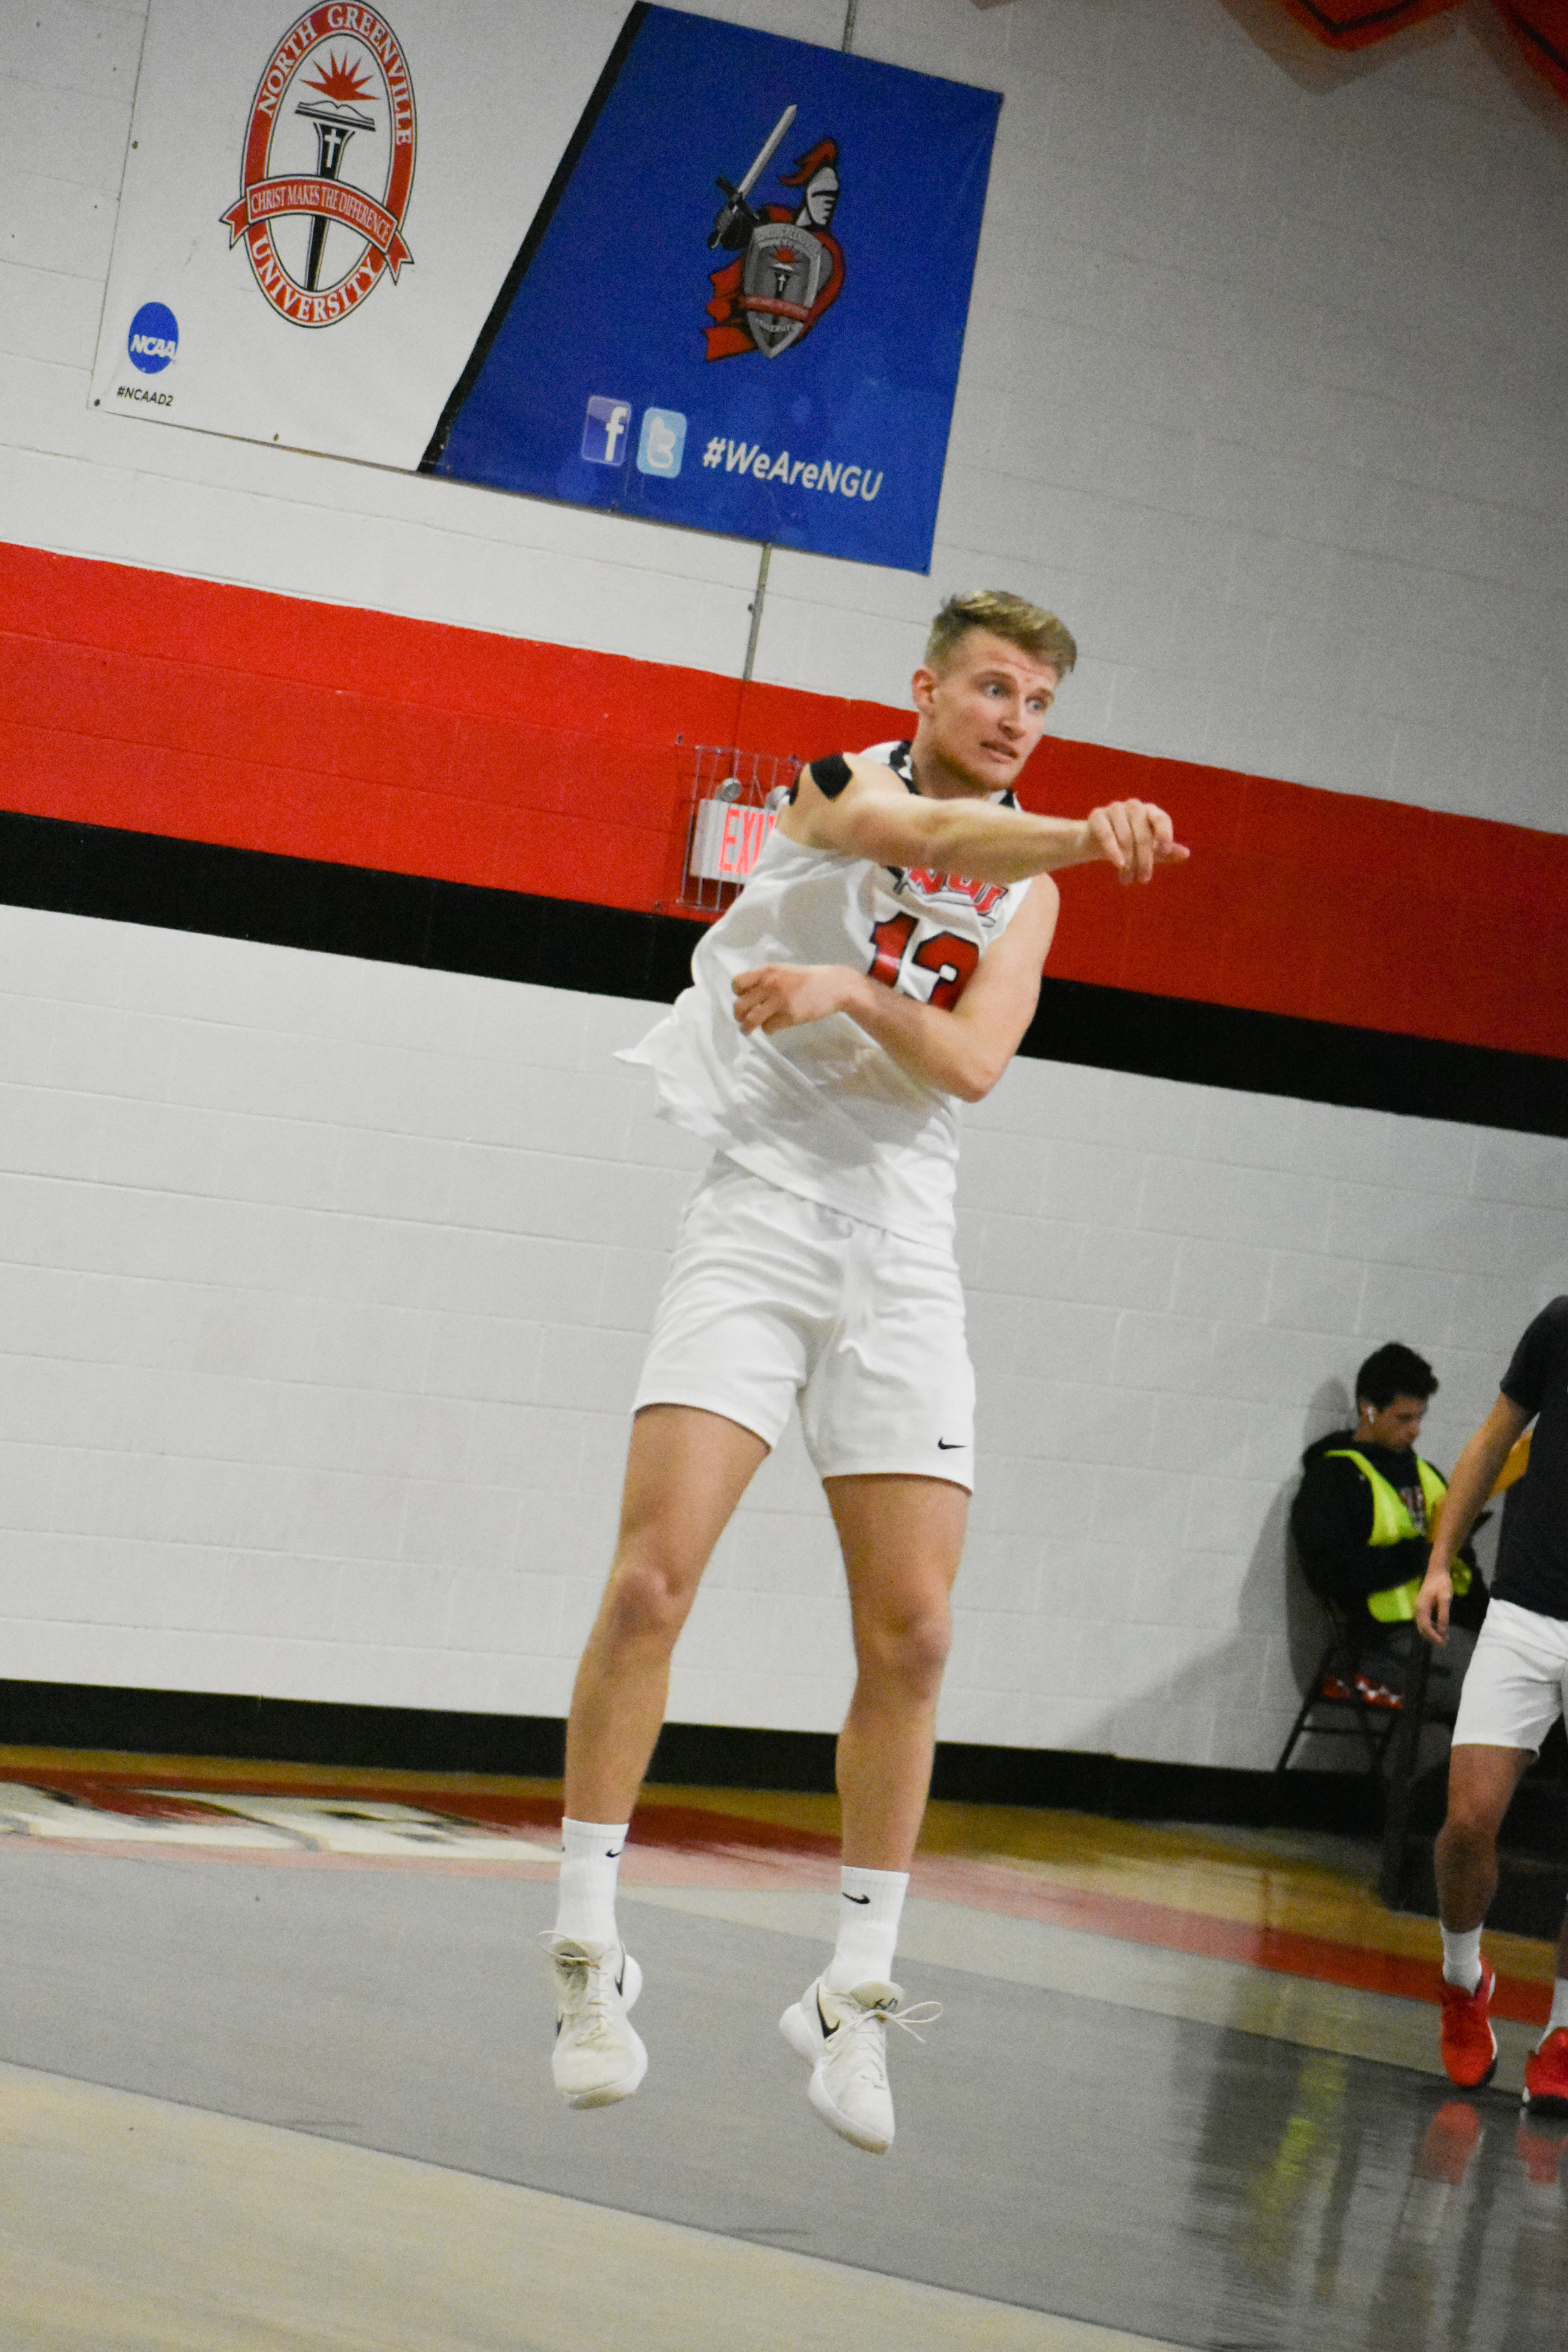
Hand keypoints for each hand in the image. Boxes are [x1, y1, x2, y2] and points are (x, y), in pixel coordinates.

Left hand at [732, 963, 850, 1034]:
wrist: (833, 986)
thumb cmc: (807, 979)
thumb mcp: (783, 971)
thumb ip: (765, 979)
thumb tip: (746, 995)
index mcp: (767, 971)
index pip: (737, 983)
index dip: (738, 994)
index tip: (745, 999)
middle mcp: (770, 984)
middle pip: (740, 1005)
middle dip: (738, 1015)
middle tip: (742, 1019)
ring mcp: (780, 1000)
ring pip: (751, 1019)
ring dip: (746, 1028)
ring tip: (746, 1030)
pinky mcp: (789, 1015)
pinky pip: (768, 1027)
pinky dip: (768, 1029)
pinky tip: (774, 1026)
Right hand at [1087, 801, 1189, 884]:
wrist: (1096, 840)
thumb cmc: (1130, 844)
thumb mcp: (1150, 849)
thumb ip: (1167, 851)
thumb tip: (1186, 854)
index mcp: (1150, 811)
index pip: (1161, 819)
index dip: (1164, 833)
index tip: (1165, 850)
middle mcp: (1134, 806)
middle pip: (1143, 834)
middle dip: (1145, 859)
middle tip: (1144, 879)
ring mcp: (1115, 808)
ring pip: (1126, 837)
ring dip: (1129, 861)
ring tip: (1128, 880)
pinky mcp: (1097, 815)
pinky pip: (1107, 834)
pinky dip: (1113, 851)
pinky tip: (1118, 865)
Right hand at [1415, 1563, 1452, 1646]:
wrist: (1437, 1571)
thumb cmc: (1441, 1583)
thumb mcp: (1445, 1598)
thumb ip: (1443, 1615)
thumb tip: (1443, 1631)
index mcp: (1422, 1608)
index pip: (1426, 1627)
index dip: (1434, 1636)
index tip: (1443, 1643)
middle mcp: (1418, 1609)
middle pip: (1422, 1629)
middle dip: (1433, 1638)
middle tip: (1445, 1643)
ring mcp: (1419, 1608)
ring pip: (1423, 1626)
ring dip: (1432, 1633)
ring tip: (1444, 1638)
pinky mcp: (1423, 1607)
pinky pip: (1425, 1621)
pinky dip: (1432, 1628)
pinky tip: (1441, 1629)